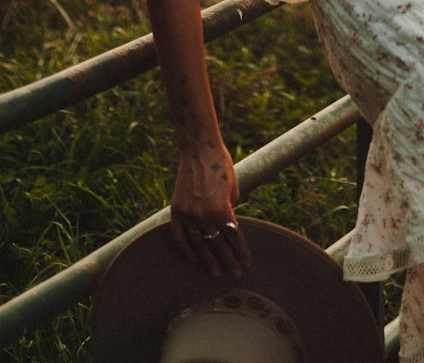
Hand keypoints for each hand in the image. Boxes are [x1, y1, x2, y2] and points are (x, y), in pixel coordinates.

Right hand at [169, 139, 251, 279]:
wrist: (199, 149)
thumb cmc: (221, 165)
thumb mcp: (233, 188)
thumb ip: (230, 210)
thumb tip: (229, 229)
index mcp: (222, 208)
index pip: (233, 237)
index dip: (241, 252)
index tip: (247, 264)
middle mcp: (204, 214)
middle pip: (218, 244)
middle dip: (229, 260)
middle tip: (236, 274)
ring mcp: (188, 213)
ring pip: (199, 244)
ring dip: (208, 260)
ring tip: (216, 273)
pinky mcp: (176, 210)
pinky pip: (179, 237)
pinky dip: (186, 250)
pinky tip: (194, 260)